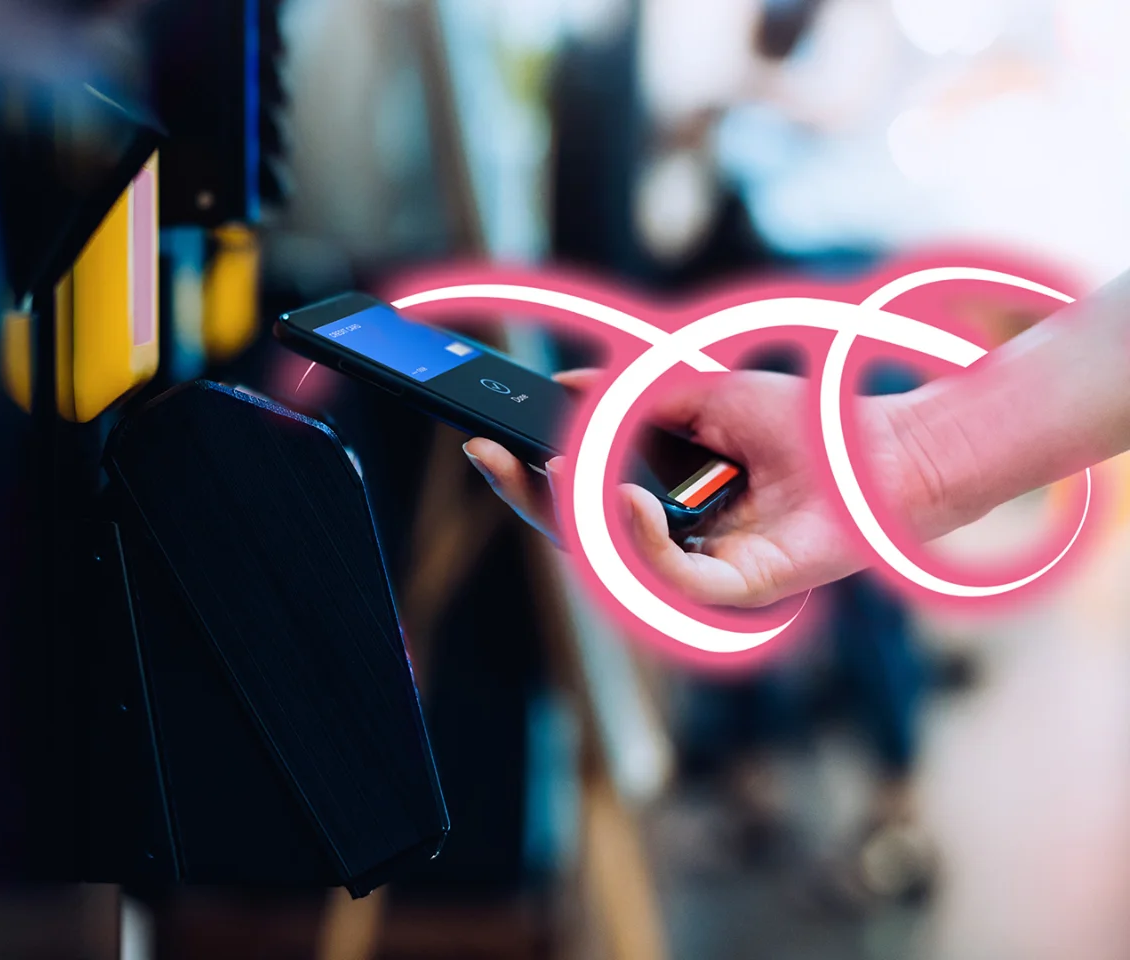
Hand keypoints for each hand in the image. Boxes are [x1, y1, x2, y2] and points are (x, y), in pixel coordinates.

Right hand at [464, 369, 943, 607]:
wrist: (883, 444)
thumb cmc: (807, 427)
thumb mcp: (699, 393)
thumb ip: (630, 399)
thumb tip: (568, 389)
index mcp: (662, 506)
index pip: (576, 504)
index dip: (526, 478)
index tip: (485, 442)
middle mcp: (675, 546)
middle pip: (576, 538)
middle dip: (525, 496)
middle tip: (490, 453)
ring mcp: (703, 573)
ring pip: (611, 564)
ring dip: (575, 515)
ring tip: (556, 464)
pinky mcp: (740, 590)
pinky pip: (671, 579)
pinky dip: (641, 540)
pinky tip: (626, 498)